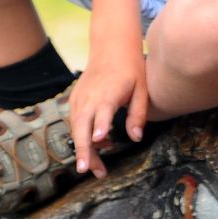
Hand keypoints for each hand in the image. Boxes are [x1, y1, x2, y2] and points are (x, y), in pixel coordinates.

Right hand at [68, 40, 147, 178]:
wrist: (111, 48)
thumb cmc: (131, 69)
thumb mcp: (142, 89)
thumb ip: (138, 114)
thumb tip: (136, 138)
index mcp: (109, 92)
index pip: (102, 111)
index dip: (100, 125)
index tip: (98, 139)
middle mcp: (89, 97)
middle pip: (81, 126)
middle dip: (83, 150)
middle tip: (86, 170)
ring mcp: (79, 99)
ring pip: (76, 129)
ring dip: (83, 150)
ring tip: (97, 170)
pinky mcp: (75, 101)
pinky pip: (76, 123)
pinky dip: (83, 137)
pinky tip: (98, 148)